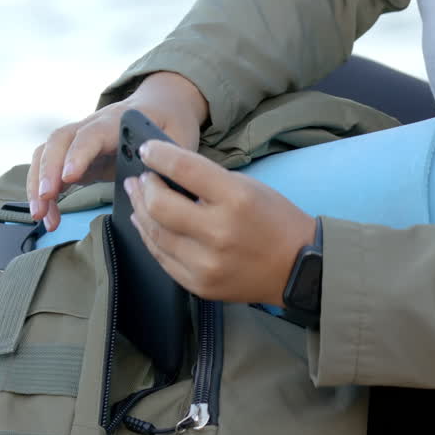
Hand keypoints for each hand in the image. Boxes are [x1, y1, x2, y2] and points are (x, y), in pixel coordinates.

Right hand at [27, 71, 207, 230]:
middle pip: (60, 140)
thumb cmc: (170, 122)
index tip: (68, 177)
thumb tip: (158, 182)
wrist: (162, 105)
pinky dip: (43, 192)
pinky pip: (49, 168)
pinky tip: (48, 215)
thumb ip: (170, 158)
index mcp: (120, 119)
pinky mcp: (75, 155)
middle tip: (45, 200)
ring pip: (47, 153)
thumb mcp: (180, 137)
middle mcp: (93, 125)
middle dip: (47, 170)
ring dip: (38, 184)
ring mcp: (80, 139)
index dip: (78, 154)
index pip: (92, 133)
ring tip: (42, 216)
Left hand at [123, 140, 316, 305]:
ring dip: (140, 211)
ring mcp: (206, 264)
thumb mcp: (249, 187)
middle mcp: (218, 232)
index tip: (147, 150)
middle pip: (159, 205)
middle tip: (140, 178)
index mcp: (236, 199)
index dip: (158, 156)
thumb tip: (167, 172)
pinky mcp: (199, 285)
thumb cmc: (274, 221)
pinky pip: (162, 258)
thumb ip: (208, 180)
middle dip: (144, 187)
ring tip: (136, 197)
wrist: (298, 268)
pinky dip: (150, 238)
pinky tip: (145, 224)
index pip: (184, 169)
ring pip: (155, 234)